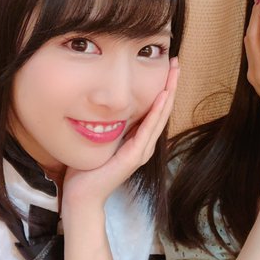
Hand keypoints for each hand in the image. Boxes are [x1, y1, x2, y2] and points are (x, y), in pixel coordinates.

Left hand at [61, 57, 179, 213]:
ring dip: (168, 93)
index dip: (164, 87)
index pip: (156, 108)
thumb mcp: (101, 138)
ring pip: (160, 116)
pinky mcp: (134, 156)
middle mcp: (144, 144)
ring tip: (174, 73)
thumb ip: (109, 123)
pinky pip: (148, 129)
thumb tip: (106, 102)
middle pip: (163, 109)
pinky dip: (157, 112)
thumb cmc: (87, 169)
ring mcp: (141, 150)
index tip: (168, 67)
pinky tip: (162, 96)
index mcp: (138, 139)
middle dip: (171, 84)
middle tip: (177, 62)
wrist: (82, 196)